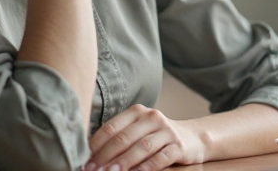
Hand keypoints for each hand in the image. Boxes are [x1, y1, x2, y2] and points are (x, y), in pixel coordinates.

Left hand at [86, 104, 205, 170]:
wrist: (193, 138)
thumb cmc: (157, 137)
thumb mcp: (139, 130)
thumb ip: (119, 138)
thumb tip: (90, 156)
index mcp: (137, 112)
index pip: (111, 127)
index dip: (95, 145)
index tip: (83, 161)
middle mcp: (152, 117)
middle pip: (124, 138)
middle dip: (106, 156)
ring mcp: (167, 131)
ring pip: (141, 147)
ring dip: (124, 162)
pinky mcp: (179, 146)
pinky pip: (161, 157)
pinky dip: (148, 167)